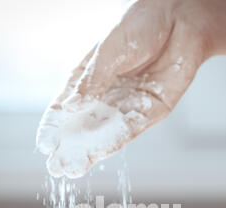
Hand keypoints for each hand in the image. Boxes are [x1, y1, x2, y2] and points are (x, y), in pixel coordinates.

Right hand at [36, 0, 209, 176]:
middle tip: (56, 168)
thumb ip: (93, 80)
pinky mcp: (148, 113)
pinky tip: (97, 156)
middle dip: (69, 148)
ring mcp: (125, 107)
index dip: (54, 127)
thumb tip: (71, 107)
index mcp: (88, 78)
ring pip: (103, 135)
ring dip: (88, 153)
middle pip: (82, 127)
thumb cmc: (142, 24)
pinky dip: (111, 144)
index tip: (44, 145)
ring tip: (73, 169)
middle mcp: (105, 96)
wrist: (181, 20)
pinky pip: (128, 132)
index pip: (65, 107)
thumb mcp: (110, 50)